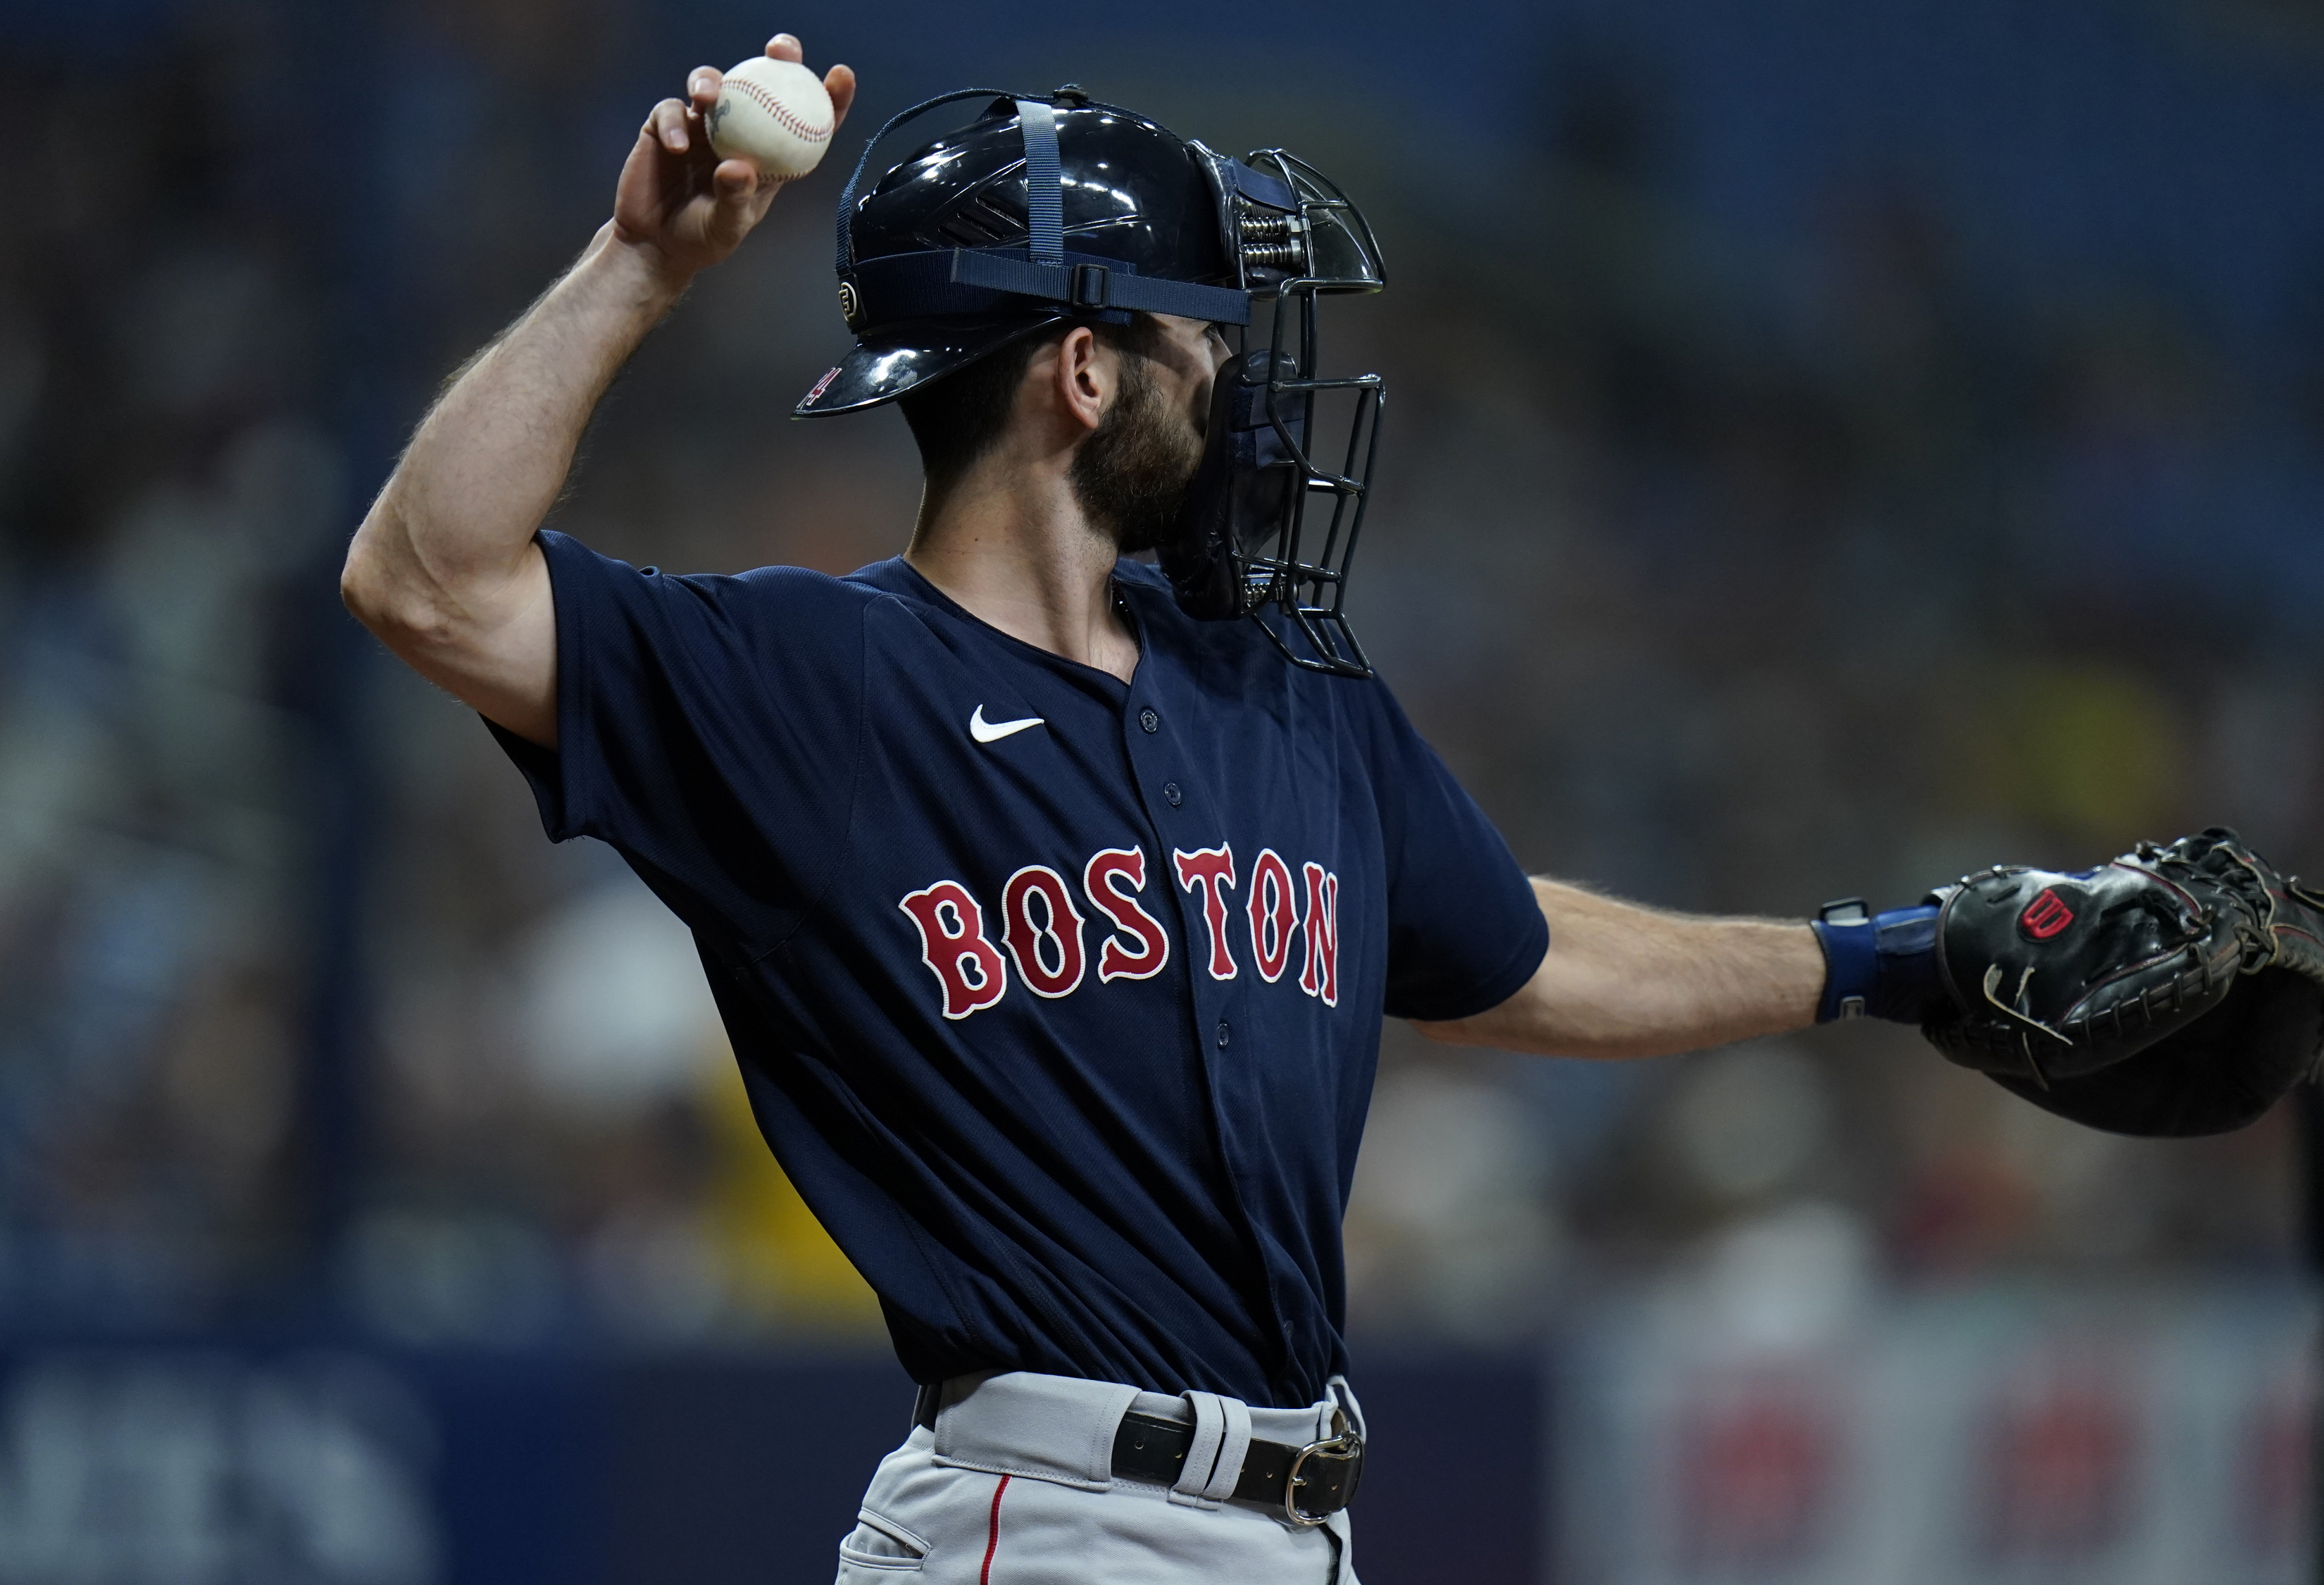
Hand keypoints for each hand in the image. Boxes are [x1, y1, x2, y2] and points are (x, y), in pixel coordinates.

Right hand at [610, 33, 856, 284]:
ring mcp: (702, 126)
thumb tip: (738, 168)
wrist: (656, 245)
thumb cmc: (703, 239)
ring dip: (711, 82)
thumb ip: (735, 198)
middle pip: (764, 84)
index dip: (828, 96)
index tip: (841, 75)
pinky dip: (673, 123)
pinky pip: (671, 111)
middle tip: (780, 51)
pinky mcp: (666, 127)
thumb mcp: (727, 226)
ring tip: (708, 97)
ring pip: (713, 85)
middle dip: (779, 59)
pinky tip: (676, 145)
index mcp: (769, 155)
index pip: (805, 120)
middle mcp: (739, 131)